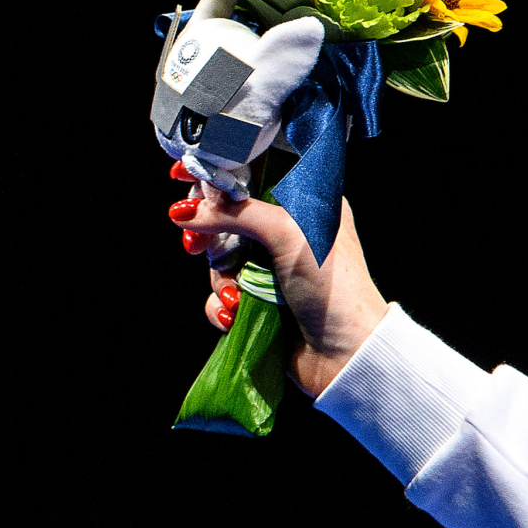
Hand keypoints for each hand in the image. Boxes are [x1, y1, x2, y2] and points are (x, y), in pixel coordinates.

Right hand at [167, 163, 388, 396]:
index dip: (217, 174)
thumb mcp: (285, 232)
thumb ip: (235, 212)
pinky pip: (222, 293)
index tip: (181, 174)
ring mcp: (271, 267)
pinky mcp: (258, 300)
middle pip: (227, 216)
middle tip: (194, 245)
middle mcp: (288, 230)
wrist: (345, 354)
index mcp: (305, 202)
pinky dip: (222, 304)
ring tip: (235, 295)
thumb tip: (184, 211)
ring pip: (220, 257)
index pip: (252, 173)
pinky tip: (234, 314)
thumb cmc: (330, 284)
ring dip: (219, 278)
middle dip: (209, 233)